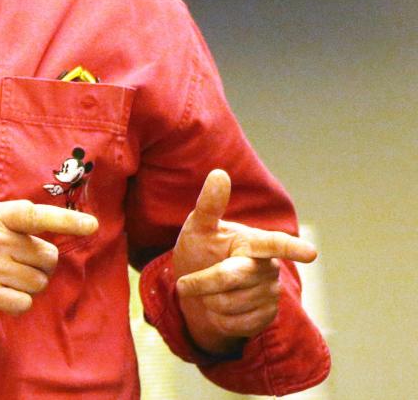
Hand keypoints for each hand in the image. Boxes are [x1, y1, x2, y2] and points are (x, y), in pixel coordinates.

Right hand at [0, 200, 97, 318]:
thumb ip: (9, 219)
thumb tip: (45, 226)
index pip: (36, 215)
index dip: (67, 220)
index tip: (91, 226)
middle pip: (45, 256)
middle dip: (40, 264)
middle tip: (21, 264)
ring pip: (38, 281)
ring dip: (29, 285)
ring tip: (6, 279)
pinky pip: (23, 303)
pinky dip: (18, 302)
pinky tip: (0, 295)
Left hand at [173, 169, 316, 354]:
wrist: (198, 291)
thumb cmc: (200, 251)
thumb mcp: (198, 228)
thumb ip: (209, 205)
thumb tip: (219, 173)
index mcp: (254, 241)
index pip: (274, 243)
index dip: (291, 248)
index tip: (310, 253)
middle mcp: (268, 266)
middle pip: (232, 277)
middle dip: (203, 282)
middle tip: (186, 283)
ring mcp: (270, 293)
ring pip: (232, 303)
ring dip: (209, 301)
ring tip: (210, 292)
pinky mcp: (267, 317)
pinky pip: (237, 324)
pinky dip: (218, 319)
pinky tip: (219, 309)